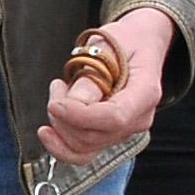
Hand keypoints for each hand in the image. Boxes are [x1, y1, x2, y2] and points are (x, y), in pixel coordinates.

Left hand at [38, 7, 174, 164]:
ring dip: (60, 126)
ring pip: (84, 147)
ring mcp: (126, 131)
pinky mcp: (110, 136)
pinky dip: (61, 145)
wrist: (139, 43)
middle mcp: (139, 118)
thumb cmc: (125, 41)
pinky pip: (83, 152)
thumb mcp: (106, 47)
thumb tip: (71, 105)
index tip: (55, 104)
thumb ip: (91, 76)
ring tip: (59, 94)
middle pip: (94, 136)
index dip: (80, 116)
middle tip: (57, 87)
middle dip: (63, 117)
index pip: (114, 118)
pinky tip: (48, 131)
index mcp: (146, 93)